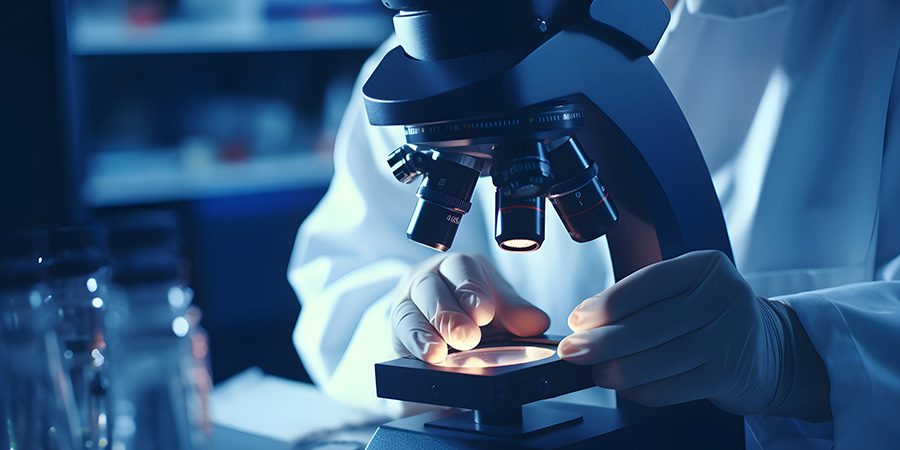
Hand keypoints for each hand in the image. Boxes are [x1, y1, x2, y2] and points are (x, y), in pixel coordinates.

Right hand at [392, 253, 549, 363]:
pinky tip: (427, 356)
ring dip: (426, 332)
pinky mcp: (398, 325)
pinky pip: (401, 330)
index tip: (483, 314)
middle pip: (431, 286)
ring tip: (440, 353)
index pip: (462, 269)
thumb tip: (536, 323)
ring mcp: (409, 299)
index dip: (472, 290)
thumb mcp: (501, 311)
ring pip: (410, 308)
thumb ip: (518, 315)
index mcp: (461, 266)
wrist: (447, 331)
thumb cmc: (474, 313)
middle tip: (466, 337)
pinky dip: (415, 344)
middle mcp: (430, 276)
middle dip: (448, 313)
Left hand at [557, 250, 794, 414]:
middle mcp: (724, 296)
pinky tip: (629, 387)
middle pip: (650, 324)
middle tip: (574, 352)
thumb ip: (639, 300)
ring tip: (599, 372)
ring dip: (619, 370)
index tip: (578, 320)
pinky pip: (673, 387)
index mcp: (705, 266)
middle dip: (603, 342)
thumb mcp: (684, 292)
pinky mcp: (730, 375)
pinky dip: (643, 390)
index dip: (607, 304)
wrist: (770, 350)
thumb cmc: (713, 318)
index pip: (647, 282)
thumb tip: (585, 320)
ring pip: (659, 359)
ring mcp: (731, 337)